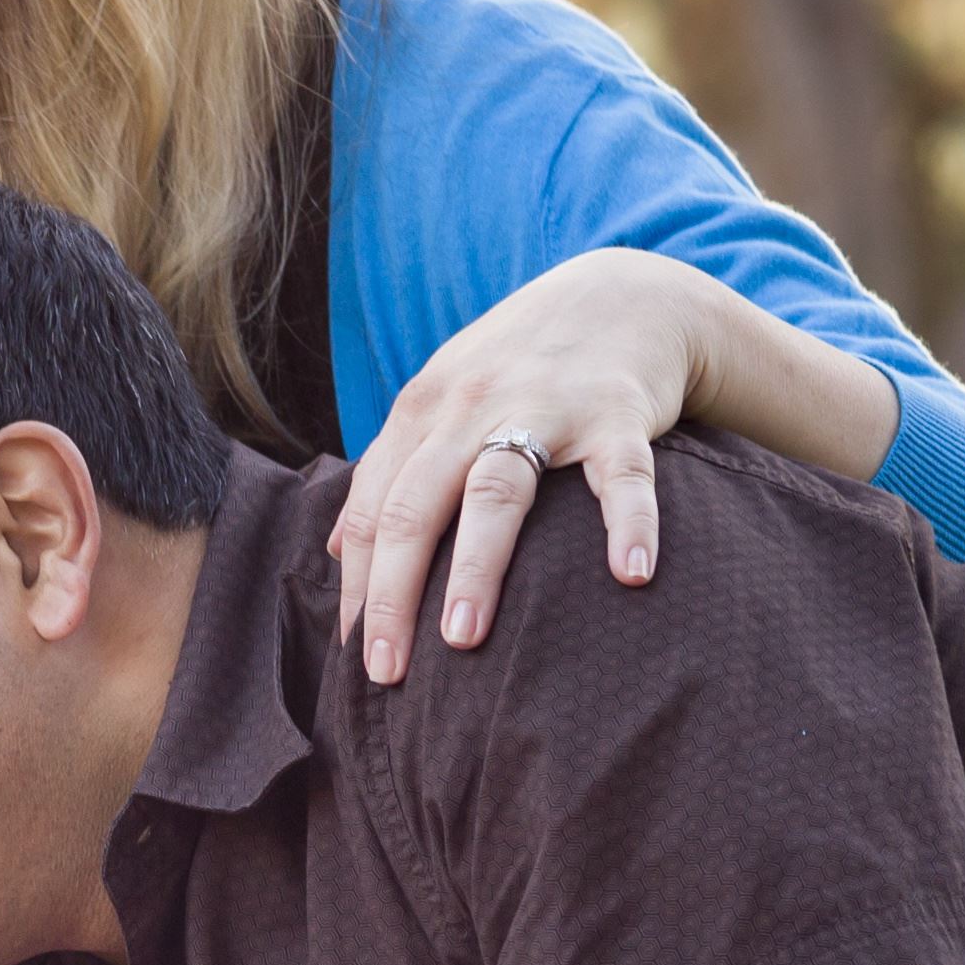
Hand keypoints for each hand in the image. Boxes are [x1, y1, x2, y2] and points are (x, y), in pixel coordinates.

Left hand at [333, 249, 693, 682]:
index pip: (371, 509)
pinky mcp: (618, 413)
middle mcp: (471, 409)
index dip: (356, 583)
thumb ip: (390, 470)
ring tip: (463, 638)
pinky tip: (630, 576)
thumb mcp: (441, 401)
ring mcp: (545, 409)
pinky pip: (623, 475)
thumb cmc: (519, 366)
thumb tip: (334, 550)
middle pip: (414, 507)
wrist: (625, 293)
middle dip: (393, 592)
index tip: (352, 652)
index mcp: (422, 414)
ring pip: (497, 492)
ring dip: (476, 566)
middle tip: (387, 671)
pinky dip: (629, 523)